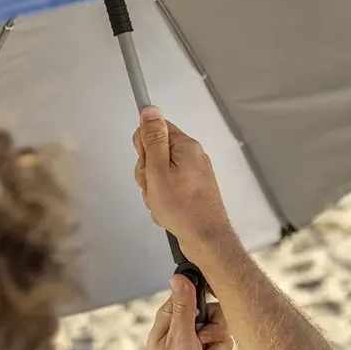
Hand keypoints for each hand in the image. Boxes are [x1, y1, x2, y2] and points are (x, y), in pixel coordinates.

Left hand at [126, 275, 233, 349]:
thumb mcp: (178, 338)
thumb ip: (184, 306)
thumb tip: (179, 276)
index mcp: (176, 317)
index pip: (205, 297)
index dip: (214, 309)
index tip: (210, 324)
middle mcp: (186, 331)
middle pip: (221, 323)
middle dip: (217, 342)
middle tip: (202, 348)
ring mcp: (195, 349)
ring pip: (224, 347)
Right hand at [132, 105, 236, 262]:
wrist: (206, 239)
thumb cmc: (184, 209)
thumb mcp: (158, 169)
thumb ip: (152, 139)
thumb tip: (149, 110)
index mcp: (186, 146)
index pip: (157, 128)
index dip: (144, 146)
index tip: (146, 162)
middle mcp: (193, 157)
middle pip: (156, 153)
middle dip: (147, 172)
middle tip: (153, 186)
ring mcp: (194, 174)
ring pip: (160, 174)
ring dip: (154, 189)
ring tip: (161, 202)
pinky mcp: (193, 190)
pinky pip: (169, 188)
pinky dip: (163, 200)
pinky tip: (167, 211)